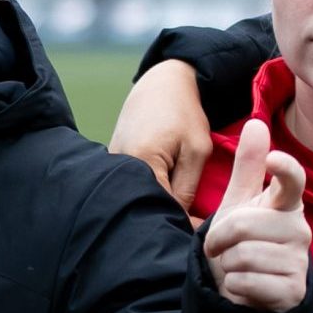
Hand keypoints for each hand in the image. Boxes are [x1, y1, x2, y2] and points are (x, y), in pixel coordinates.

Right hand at [109, 60, 214, 213]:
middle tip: (189, 219)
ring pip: (135, 198)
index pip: (160, 209)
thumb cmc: (184, 113)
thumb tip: (185, 225)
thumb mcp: (197, 150)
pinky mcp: (112, 163)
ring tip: (174, 200)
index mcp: (141, 162)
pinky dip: (145, 191)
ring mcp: (111, 165)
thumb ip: (188, 190)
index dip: (181, 222)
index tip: (201, 229)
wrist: (161, 83)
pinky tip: (160, 187)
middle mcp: (118, 166)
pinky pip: (129, 187)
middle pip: (143, 207)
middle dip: (165, 215)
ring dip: (154, 203)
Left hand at [204, 119, 310, 312]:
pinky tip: (245, 286)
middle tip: (224, 248)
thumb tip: (256, 123)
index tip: (273, 159)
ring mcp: (299, 261)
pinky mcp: (292, 290)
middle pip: (244, 224)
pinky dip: (234, 285)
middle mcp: (299, 229)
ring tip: (237, 267)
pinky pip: (246, 281)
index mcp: (286, 204)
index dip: (285, 168)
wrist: (243, 289)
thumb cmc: (242, 242)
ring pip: (243, 255)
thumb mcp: (238, 202)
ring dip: (227, 264)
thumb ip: (248, 166)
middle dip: (220, 239)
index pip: (294, 180)